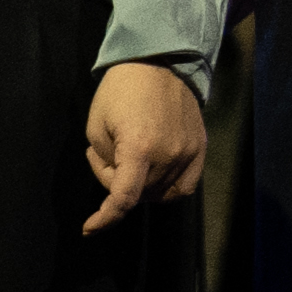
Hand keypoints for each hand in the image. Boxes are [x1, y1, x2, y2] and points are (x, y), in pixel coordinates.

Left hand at [82, 63, 209, 231]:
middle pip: (141, 194)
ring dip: (141, 186)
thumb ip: (105, 163)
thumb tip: (119, 183)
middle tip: (107, 159)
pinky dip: (167, 189)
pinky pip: (185, 186)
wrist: (160, 62)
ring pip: (161, 193)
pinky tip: (154, 175)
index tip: (90, 228)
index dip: (105, 218)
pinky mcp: (200, 148)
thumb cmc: (120, 91)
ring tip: (130, 159)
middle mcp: (169, 154)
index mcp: (140, 148)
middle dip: (117, 185)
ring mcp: (189, 152)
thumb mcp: (96, 127)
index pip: (124, 198)